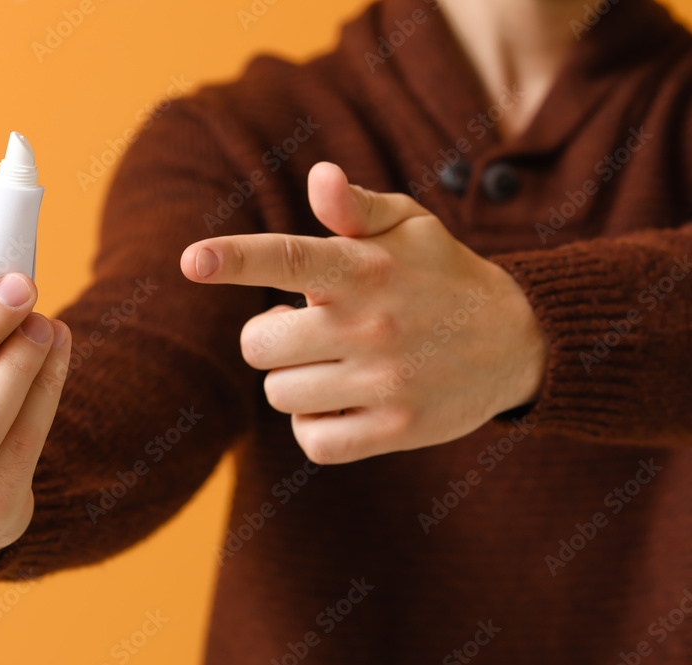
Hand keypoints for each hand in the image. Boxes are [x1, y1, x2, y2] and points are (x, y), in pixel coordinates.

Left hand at [180, 162, 548, 463]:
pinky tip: (337, 403)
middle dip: (271, 337)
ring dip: (293, 380)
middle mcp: (371, 325)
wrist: (519, 341)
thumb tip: (319, 176)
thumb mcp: (411, 225)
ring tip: (333, 363)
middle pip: (258, 345)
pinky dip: (313, 426)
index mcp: (365, 269)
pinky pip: (314, 441)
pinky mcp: (396, 429)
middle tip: (309, 328)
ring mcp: (384, 383)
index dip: (235, 259)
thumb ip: (356, 205)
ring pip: (280, 394)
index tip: (192, 261)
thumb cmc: (443, 274)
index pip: (289, 259)